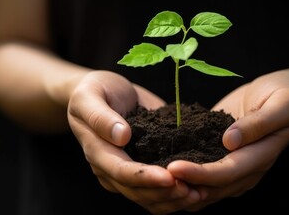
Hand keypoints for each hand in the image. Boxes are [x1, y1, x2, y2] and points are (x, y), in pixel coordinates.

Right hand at [67, 70, 200, 213]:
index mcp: (98, 152)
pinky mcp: (143, 165)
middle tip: (193, 191)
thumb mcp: (89, 96)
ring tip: (199, 194)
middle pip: (137, 191)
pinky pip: (156, 187)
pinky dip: (175, 192)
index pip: (121, 172)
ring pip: (148, 196)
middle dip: (164, 193)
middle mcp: (111, 168)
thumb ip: (100, 117)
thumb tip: (121, 136)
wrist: (105, 91)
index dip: (144, 177)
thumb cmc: (95, 90)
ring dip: (173, 199)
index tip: (169, 178)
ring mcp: (128, 169)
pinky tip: (197, 188)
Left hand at [167, 70, 288, 210]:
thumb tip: (230, 141)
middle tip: (154, 177)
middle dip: (184, 185)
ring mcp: (235, 163)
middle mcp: (247, 167)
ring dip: (182, 187)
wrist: (286, 93)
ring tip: (154, 178)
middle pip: (213, 187)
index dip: (201, 174)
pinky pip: (204, 172)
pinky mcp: (223, 154)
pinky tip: (163, 166)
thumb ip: (258, 123)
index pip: (228, 172)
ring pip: (206, 187)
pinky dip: (185, 175)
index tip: (173, 167)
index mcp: (262, 155)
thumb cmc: (286, 94)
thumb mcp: (282, 103)